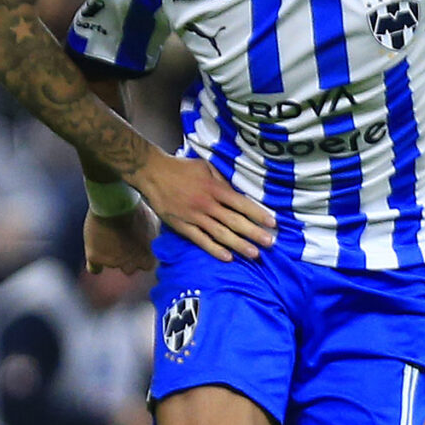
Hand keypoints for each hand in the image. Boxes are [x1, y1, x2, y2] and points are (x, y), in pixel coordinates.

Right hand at [84, 203, 157, 274]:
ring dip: (112, 256)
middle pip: (130, 268)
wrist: (114, 202)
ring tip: (109, 234)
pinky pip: (94, 269)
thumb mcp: (153, 223)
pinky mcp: (96, 258)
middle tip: (123, 240)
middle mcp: (133, 264)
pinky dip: (95, 264)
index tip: (137, 246)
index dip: (141, 256)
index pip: (147, 265)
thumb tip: (157, 241)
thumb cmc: (136, 208)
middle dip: (127, 258)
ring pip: (113, 264)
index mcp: (149, 257)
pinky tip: (96, 255)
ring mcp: (114, 262)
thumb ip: (154, 238)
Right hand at [135, 155, 275, 260]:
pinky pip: (201, 240)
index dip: (258, 214)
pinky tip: (228, 257)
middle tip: (270, 244)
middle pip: (234, 221)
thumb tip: (237, 192)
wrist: (152, 173)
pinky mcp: (182, 226)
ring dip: (239, 245)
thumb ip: (222, 180)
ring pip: (220, 234)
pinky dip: (214, 249)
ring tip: (254, 254)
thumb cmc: (181, 168)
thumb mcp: (205, 167)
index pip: (241, 203)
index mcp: (215, 188)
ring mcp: (194, 217)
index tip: (272, 223)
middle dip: (254, 233)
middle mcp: (207, 204)